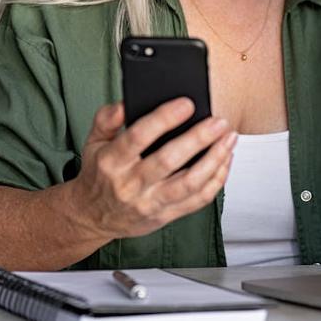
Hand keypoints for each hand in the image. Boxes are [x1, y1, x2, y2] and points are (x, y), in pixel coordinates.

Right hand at [68, 99, 236, 241]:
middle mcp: (131, 184)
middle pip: (169, 160)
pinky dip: (216, 180)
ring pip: (189, 183)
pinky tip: (224, 161)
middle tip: (218, 121)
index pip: (138, 137)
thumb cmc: (99, 175)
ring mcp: (150, 202)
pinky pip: (197, 200)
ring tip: (228, 139)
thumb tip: (125, 103)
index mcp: (112, 161)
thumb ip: (106, 119)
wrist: (93, 216)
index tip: (186, 104)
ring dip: (214, 160)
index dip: (164, 119)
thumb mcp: (92, 141)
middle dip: (198, 139)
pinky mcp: (165, 216)